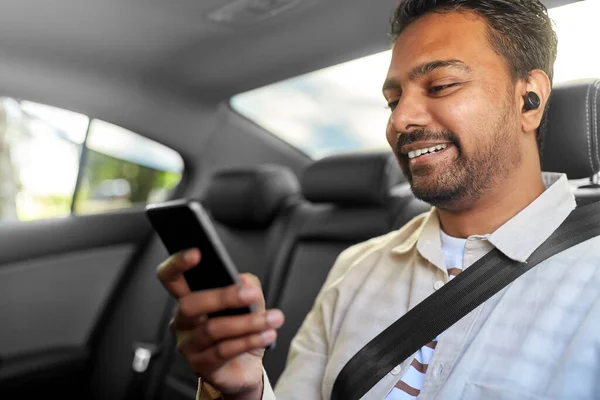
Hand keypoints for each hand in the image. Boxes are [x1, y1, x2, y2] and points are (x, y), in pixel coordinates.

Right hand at [157, 248, 283, 398]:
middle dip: (223, 297)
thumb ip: (247, 287)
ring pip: (212, 329)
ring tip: (272, 319)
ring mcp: (188, 344)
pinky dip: (249, 340)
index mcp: (189, 298)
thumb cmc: (240, 332)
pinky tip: (267, 334)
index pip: (171, 278)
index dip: (178, 264)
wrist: (243, 368)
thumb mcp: (248, 305)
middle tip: (250, 294)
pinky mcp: (200, 365)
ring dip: (247, 323)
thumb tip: (246, 282)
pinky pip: (223, 350)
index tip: (197, 253)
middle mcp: (183, 321)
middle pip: (190, 304)